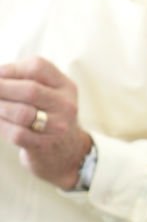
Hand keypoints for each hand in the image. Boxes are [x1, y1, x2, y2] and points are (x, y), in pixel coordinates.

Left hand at [0, 57, 91, 188]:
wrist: (65, 154)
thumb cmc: (46, 116)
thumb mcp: (47, 93)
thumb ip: (24, 79)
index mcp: (65, 85)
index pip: (38, 67)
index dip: (11, 69)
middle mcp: (66, 105)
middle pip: (30, 90)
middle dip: (1, 87)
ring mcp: (58, 127)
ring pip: (22, 113)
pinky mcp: (44, 145)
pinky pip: (17, 133)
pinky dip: (0, 125)